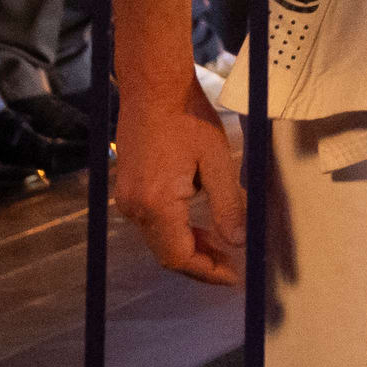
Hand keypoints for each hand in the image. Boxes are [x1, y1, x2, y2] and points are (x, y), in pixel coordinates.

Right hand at [114, 75, 245, 285]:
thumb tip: (238, 241)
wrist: (153, 90)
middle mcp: (135, 208)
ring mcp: (128, 199)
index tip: (233, 276)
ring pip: (160, 240)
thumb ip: (228, 205)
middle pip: (167, 253)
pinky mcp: (129, 189)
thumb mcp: (217, 161)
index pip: (179, 256)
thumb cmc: (188, 119)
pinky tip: (202, 226)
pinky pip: (153, 223)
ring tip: (224, 246)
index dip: (207, 271)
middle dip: (201, 263)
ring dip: (191, 247)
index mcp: (156, 204)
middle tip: (233, 265)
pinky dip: (178, 230)